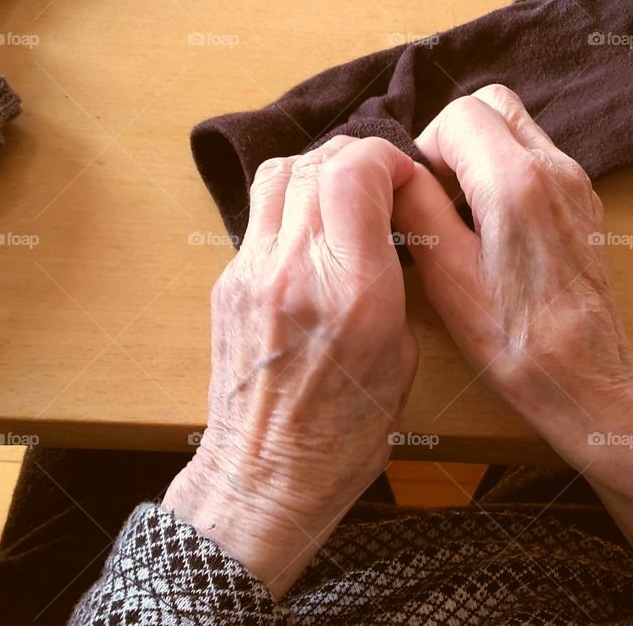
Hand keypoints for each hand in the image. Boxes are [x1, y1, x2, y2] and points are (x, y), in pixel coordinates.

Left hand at [163, 136, 417, 598]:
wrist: (267, 474)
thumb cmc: (347, 432)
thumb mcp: (401, 356)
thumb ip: (395, 279)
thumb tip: (387, 226)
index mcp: (352, 292)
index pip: (355, 172)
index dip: (386, 158)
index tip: (404, 179)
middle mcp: (295, 270)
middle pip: (316, 162)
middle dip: (357, 157)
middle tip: (379, 182)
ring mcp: (252, 273)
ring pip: (279, 174)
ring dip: (318, 169)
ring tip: (344, 195)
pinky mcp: (228, 283)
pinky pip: (260, 212)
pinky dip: (292, 201)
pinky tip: (313, 229)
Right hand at [393, 84, 632, 466]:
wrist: (585, 379)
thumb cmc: (513, 340)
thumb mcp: (445, 274)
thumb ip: (416, 206)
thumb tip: (395, 170)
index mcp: (516, 182)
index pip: (459, 114)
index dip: (425, 146)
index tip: (417, 191)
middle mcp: (556, 169)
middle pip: (493, 104)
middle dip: (453, 136)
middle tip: (436, 190)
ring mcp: (577, 183)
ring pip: (518, 128)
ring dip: (480, 151)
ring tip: (462, 211)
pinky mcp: (584, 203)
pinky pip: (538, 158)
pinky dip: (506, 170)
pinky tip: (492, 225)